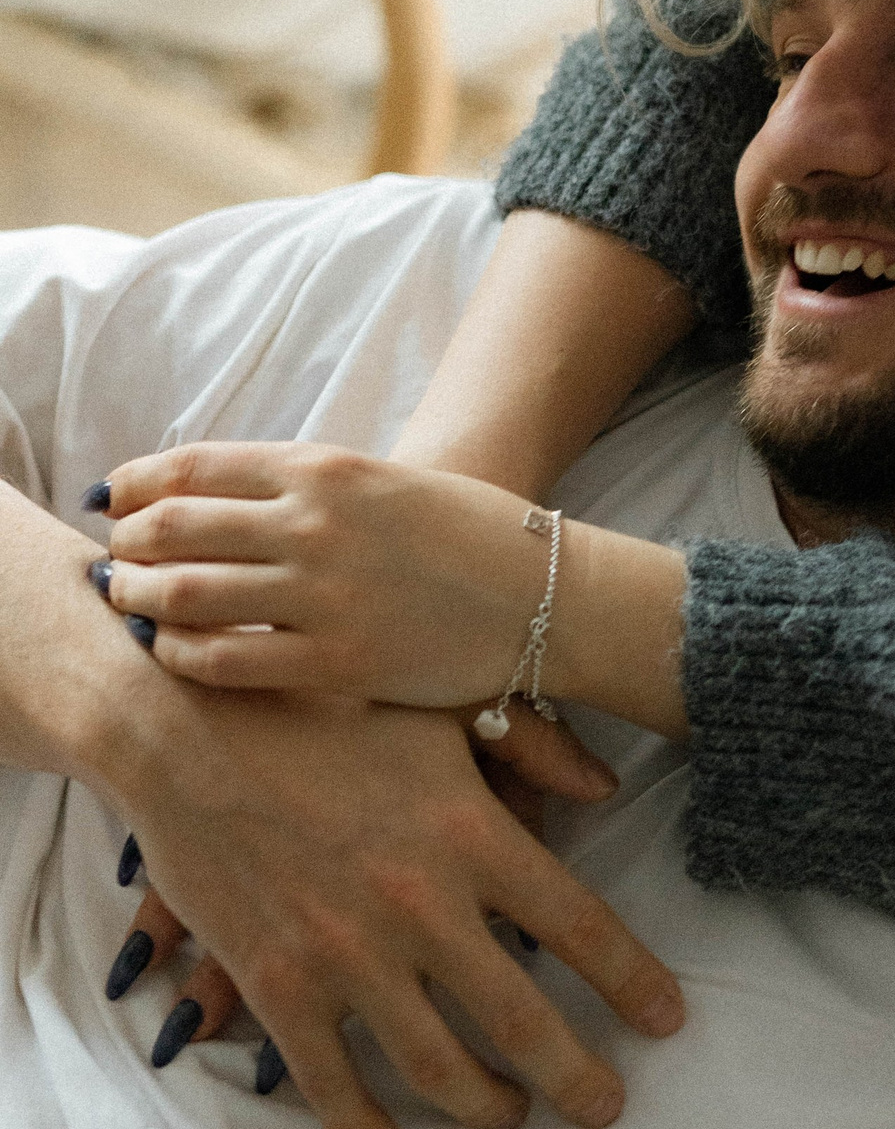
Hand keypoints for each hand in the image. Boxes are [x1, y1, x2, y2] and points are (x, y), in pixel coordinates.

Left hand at [97, 441, 549, 705]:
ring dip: (139, 597)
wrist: (546, 597)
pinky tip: (174, 651)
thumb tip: (215, 498)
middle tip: (116, 557)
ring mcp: (323, 595)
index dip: (137, 483)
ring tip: (130, 603)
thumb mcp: (383, 482)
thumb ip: (305, 486)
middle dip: (128, 542)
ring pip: (186, 595)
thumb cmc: (466, 535)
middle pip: (175, 527)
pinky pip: (225, 662)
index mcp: (327, 469)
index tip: (115, 499)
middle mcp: (316, 525)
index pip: (195, 466)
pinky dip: (181, 655)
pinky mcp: (336, 662)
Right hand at [99, 680, 682, 1128]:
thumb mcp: (437, 711)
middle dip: (576, 1077)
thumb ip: (530, 747)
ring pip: (438, 1066)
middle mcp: (422, 905)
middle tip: (606, 1108)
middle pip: (524, 1020)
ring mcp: (347, 953)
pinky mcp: (277, 984)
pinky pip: (332, 1083)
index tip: (667, 1021)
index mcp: (471, 833)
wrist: (185, 729)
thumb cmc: (322, 708)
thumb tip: (605, 787)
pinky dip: (365, 1126)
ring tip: (509, 1117)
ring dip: (485, 1107)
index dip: (633, 983)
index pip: (582, 926)